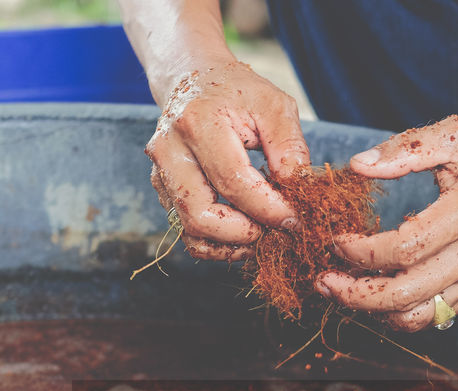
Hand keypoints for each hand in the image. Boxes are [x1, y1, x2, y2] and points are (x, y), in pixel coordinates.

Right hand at [145, 61, 309, 260]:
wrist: (192, 79)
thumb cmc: (237, 92)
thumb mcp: (274, 105)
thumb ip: (289, 147)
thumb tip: (296, 191)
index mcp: (198, 122)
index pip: (233, 181)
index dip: (267, 209)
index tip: (293, 219)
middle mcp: (170, 150)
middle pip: (200, 215)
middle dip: (243, 234)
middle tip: (274, 231)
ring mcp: (161, 172)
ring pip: (189, 230)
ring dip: (229, 244)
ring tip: (260, 236)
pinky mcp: (162, 189)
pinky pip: (186, 229)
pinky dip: (216, 241)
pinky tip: (242, 232)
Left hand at [316, 116, 457, 331]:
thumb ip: (406, 148)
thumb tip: (358, 165)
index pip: (402, 249)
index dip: (360, 251)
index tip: (336, 239)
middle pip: (403, 295)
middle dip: (354, 293)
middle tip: (324, 279)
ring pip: (416, 316)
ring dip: (373, 310)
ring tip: (345, 290)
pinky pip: (433, 316)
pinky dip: (398, 312)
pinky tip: (377, 290)